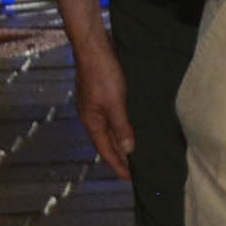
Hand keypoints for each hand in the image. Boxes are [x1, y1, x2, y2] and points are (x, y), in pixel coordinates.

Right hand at [71, 30, 133, 177]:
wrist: (92, 45)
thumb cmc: (102, 72)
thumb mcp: (115, 102)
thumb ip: (121, 126)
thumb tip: (128, 149)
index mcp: (92, 121)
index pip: (106, 151)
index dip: (119, 166)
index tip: (131, 179)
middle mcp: (90, 116)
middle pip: (106, 143)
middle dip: (119, 157)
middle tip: (135, 170)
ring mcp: (93, 105)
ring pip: (109, 130)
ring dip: (120, 141)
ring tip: (134, 151)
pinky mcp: (99, 94)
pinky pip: (111, 117)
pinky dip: (120, 126)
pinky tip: (129, 125)